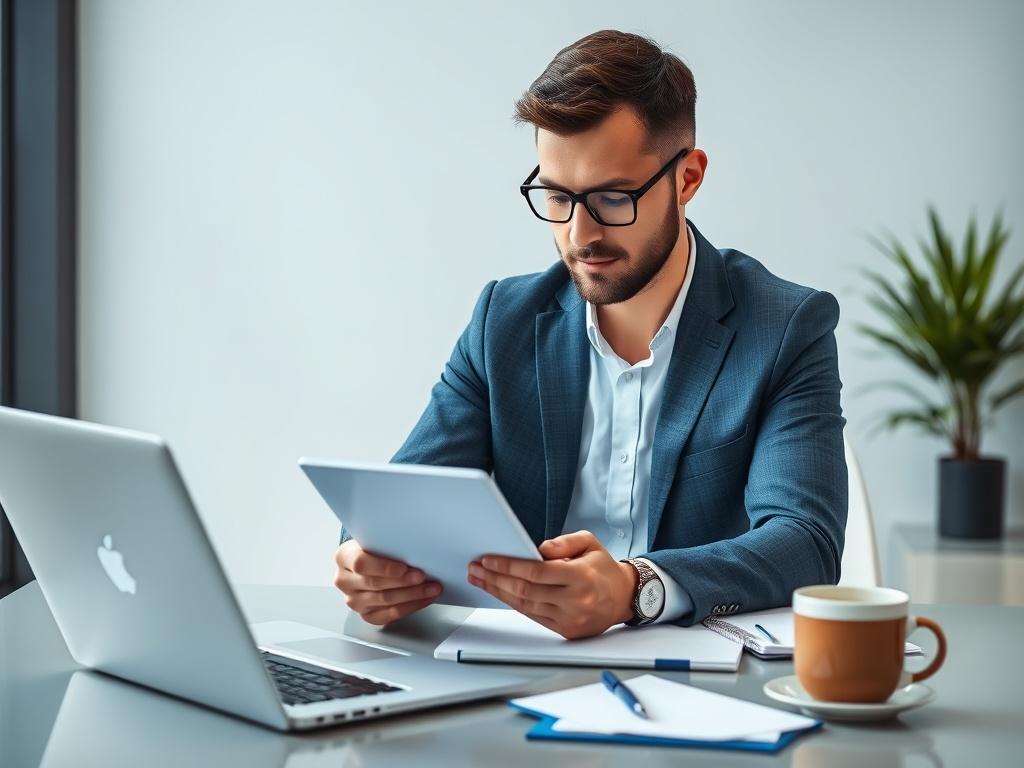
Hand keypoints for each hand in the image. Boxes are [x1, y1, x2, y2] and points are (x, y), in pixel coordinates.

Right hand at [333, 540, 440, 625]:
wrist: (367, 564)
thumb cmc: (374, 550)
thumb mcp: (375, 540)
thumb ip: (387, 543)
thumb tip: (414, 546)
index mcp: (343, 557)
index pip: (361, 563)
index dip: (384, 567)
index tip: (404, 567)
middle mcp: (344, 581)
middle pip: (375, 584)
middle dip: (403, 581)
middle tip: (423, 576)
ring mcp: (354, 600)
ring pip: (385, 600)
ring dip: (412, 595)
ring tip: (431, 588)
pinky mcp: (366, 615)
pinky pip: (389, 615)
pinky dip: (410, 607)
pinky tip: (424, 600)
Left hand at [467, 530, 638, 639]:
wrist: (624, 597)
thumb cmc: (603, 568)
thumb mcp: (589, 542)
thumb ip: (563, 542)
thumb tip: (536, 549)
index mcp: (581, 577)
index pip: (537, 572)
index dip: (509, 566)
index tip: (488, 560)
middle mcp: (576, 601)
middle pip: (525, 591)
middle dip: (495, 579)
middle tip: (476, 569)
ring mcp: (570, 619)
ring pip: (525, 606)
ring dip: (499, 592)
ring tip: (481, 579)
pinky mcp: (566, 631)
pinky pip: (533, 616)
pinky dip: (514, 603)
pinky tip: (500, 592)